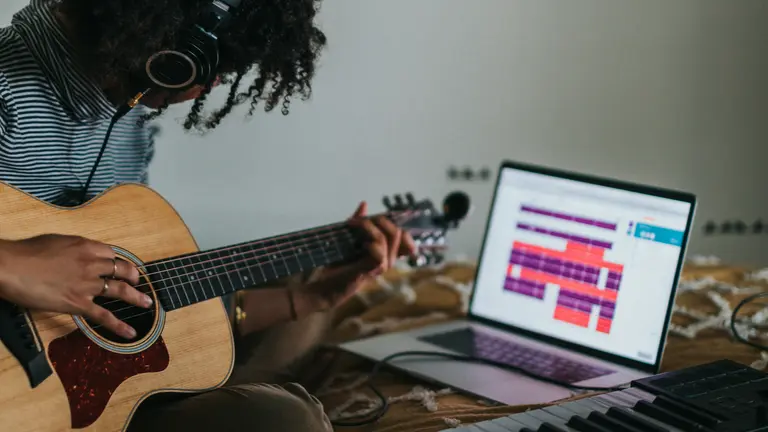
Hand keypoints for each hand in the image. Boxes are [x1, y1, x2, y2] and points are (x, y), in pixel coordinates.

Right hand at [0, 235, 152, 338]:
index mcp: (86, 246)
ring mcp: (87, 285)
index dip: (117, 261)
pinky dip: (119, 325)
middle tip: (138, 281)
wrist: (12, 267)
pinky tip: (130, 331)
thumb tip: (76, 255)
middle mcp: (92, 264)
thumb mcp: (56, 241)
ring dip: (136, 297)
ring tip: (147, 302)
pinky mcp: (78, 303)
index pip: (111, 254)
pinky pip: (104, 315)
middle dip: (133, 276)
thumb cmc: (27, 252)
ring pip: (120, 290)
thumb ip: (72, 249)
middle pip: (121, 270)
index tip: (120, 265)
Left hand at [293, 202, 416, 315]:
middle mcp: (388, 259)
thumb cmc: (337, 265)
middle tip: (357, 220)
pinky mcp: (371, 271)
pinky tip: (357, 242)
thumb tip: (364, 204)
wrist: (324, 286)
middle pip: (398, 232)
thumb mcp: (348, 238)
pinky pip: (380, 252)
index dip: (397, 223)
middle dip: (379, 220)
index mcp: (386, 253)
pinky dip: (369, 240)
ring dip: (370, 226)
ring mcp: (381, 266)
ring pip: (390, 237)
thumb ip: (359, 222)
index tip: (378, 217)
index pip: (405, 237)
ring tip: (352, 225)